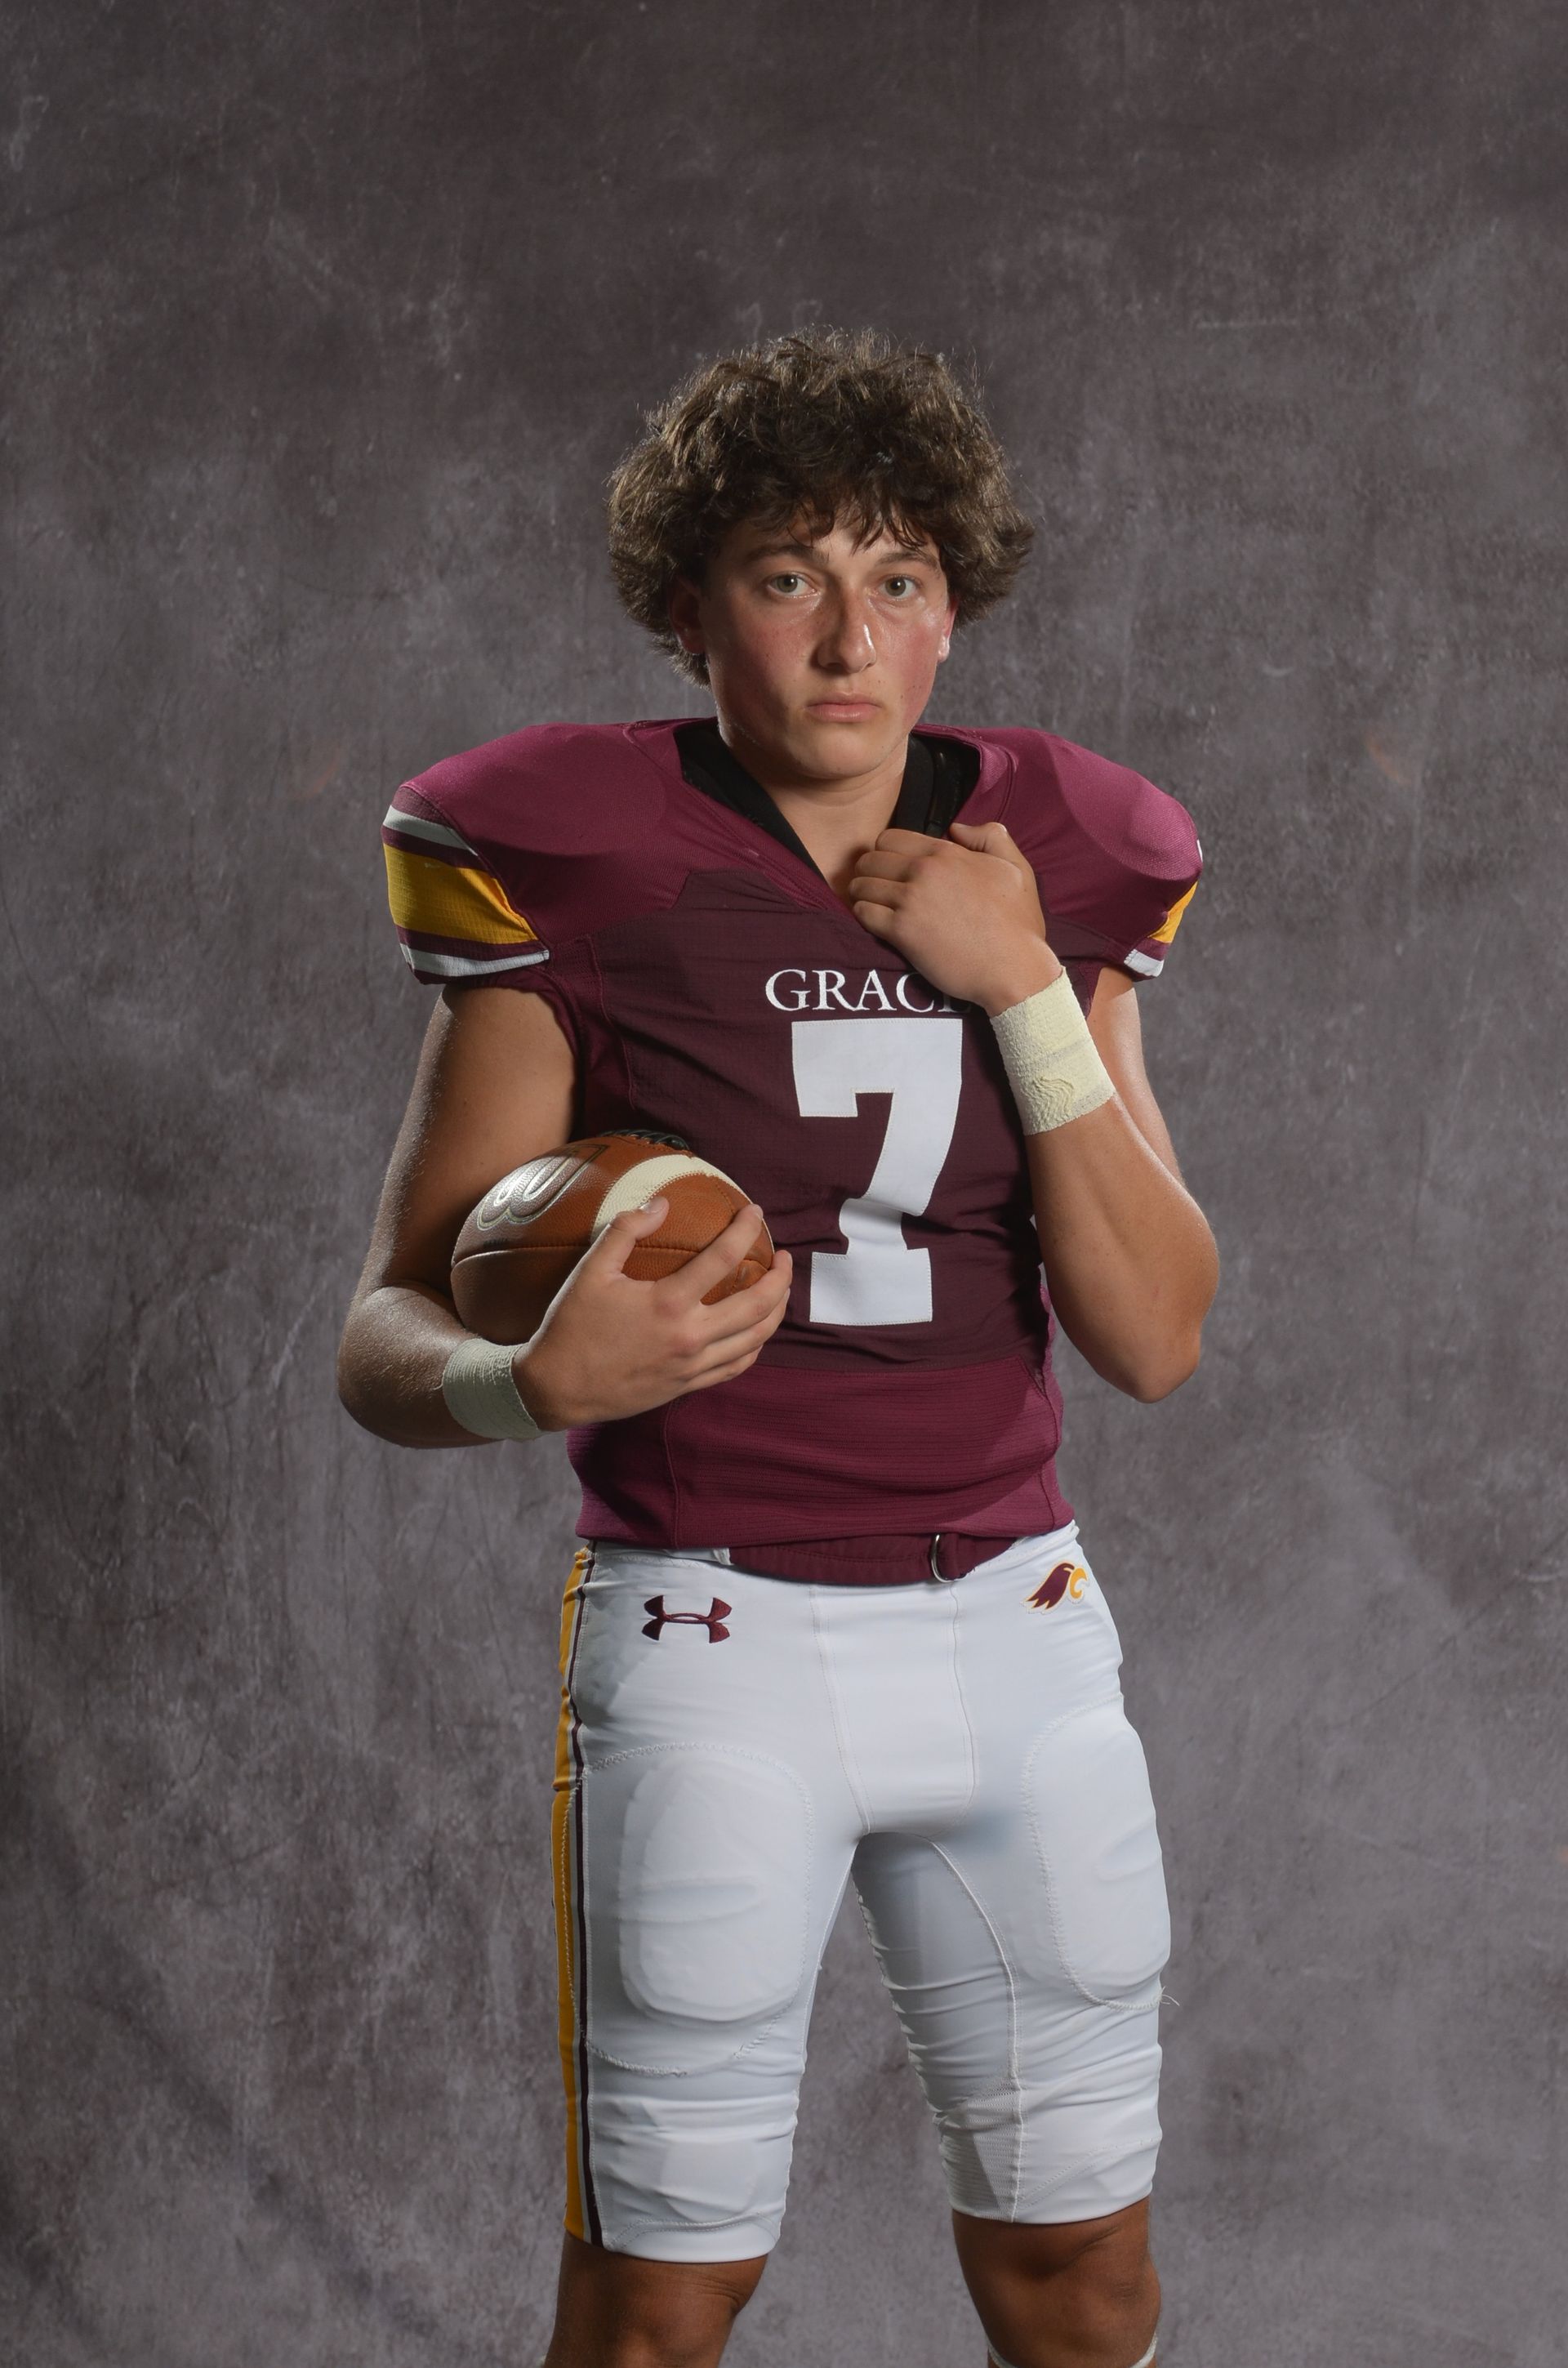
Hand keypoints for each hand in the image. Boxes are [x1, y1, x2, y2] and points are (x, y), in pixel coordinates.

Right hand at [512, 1197, 793, 1428]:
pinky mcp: (688, 1385)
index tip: (756, 1213)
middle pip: (758, 1304)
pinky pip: (736, 1366)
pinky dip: (755, 1346)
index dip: (746, 1230)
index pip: (725, 1258)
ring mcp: (693, 1365)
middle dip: (780, 1276)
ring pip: (756, 1339)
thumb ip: (626, 1230)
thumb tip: (662, 1202)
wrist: (557, 1389)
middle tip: (784, 1256)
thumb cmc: (571, 1326)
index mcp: (669, 1303)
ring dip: (776, 1311)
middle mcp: (690, 1336)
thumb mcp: (590, 1271)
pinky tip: (756, 1331)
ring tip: (780, 1289)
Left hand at [848, 820, 1062, 1013]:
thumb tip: (956, 828)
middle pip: (870, 859)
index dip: (886, 851)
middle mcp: (923, 870)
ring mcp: (910, 900)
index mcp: (946, 853)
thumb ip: (991, 837)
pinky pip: (863, 913)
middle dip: (868, 871)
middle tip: (875, 886)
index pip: (891, 838)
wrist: (1014, 969)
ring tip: (870, 904)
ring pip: (861, 885)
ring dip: (862, 894)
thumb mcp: (1016, 868)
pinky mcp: (901, 931)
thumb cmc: (1018, 923)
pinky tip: (874, 922)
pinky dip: (862, 915)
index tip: (890, 867)